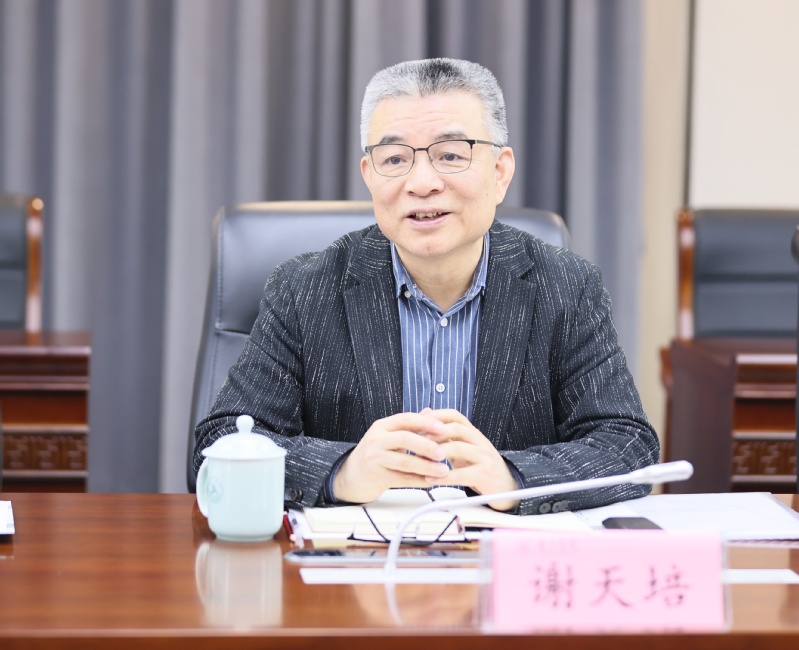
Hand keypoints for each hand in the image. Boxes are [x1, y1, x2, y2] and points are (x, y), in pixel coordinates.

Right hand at [333, 412, 451, 502]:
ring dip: (426, 466)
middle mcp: (376, 440)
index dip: (424, 422)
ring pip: (404, 461)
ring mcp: (375, 458)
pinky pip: (402, 479)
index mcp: (381, 426)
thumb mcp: (388, 436)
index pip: (405, 419)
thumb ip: (409, 426)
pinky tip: (432, 481)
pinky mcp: (377, 477)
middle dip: (426, 445)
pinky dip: (419, 480)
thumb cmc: (375, 453)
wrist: (351, 476)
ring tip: (443, 470)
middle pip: (404, 439)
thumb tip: (431, 412)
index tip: (442, 428)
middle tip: (443, 452)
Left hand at [423, 408, 519, 510]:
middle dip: (435, 432)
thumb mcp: (464, 447)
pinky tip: (431, 480)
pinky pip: (462, 474)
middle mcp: (479, 441)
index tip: (418, 422)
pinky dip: (444, 477)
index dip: (437, 416)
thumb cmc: (480, 465)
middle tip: (417, 440)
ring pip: (459, 448)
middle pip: (457, 428)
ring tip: (421, 459)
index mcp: (473, 433)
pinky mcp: (484, 475)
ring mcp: (483, 457)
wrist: (506, 486)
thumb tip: (427, 415)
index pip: (455, 415)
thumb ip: (447, 435)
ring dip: (437, 453)